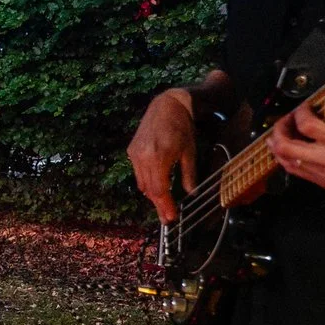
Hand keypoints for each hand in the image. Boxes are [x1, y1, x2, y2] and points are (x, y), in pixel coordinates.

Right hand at [127, 89, 200, 222]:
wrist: (167, 105)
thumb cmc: (182, 127)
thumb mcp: (189, 151)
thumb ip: (189, 174)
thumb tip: (191, 194)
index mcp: (159, 158)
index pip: (160, 189)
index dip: (164, 206)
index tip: (170, 218)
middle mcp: (143, 157)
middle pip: (149, 190)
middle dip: (159, 205)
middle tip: (167, 218)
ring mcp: (135, 154)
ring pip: (142, 183)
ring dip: (152, 195)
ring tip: (163, 204)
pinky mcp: (132, 151)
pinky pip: (138, 173)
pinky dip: (146, 182)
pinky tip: (155, 186)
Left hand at [266, 103, 324, 216]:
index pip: (307, 126)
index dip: (299, 113)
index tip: (305, 107)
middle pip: (286, 148)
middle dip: (278, 131)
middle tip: (285, 121)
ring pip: (287, 163)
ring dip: (279, 147)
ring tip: (286, 134)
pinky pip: (299, 173)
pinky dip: (290, 160)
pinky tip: (297, 150)